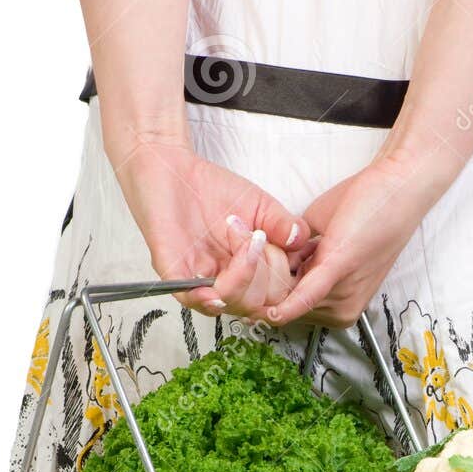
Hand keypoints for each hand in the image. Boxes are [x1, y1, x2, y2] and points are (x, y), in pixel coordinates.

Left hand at [109, 139, 309, 315]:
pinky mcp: (171, 269)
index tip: (272, 240)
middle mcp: (222, 280)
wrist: (173, 167)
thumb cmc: (212, 188)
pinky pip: (187, 298)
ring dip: (242, 274)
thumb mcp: (260, 205)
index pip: (273, 295)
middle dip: (262, 270)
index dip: (280, 274)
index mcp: (245, 271)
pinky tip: (214, 289)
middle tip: (252, 234)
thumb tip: (301, 242)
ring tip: (236, 233)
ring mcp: (197, 278)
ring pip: (228, 303)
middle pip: (255, 304)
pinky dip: (203, 298)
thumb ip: (283, 225)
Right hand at [266, 152, 452, 327]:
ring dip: (271, 270)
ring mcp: (342, 294)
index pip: (288, 308)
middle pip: (282, 303)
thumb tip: (266, 266)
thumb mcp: (324, 243)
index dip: (267, 289)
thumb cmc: (367, 210)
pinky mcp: (337, 270)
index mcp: (340, 305)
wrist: (398, 187)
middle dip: (268, 278)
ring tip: (289, 241)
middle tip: (272, 248)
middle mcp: (342, 309)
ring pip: (284, 294)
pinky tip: (268, 311)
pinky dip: (285, 304)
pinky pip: (304, 297)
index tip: (255, 269)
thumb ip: (296, 260)